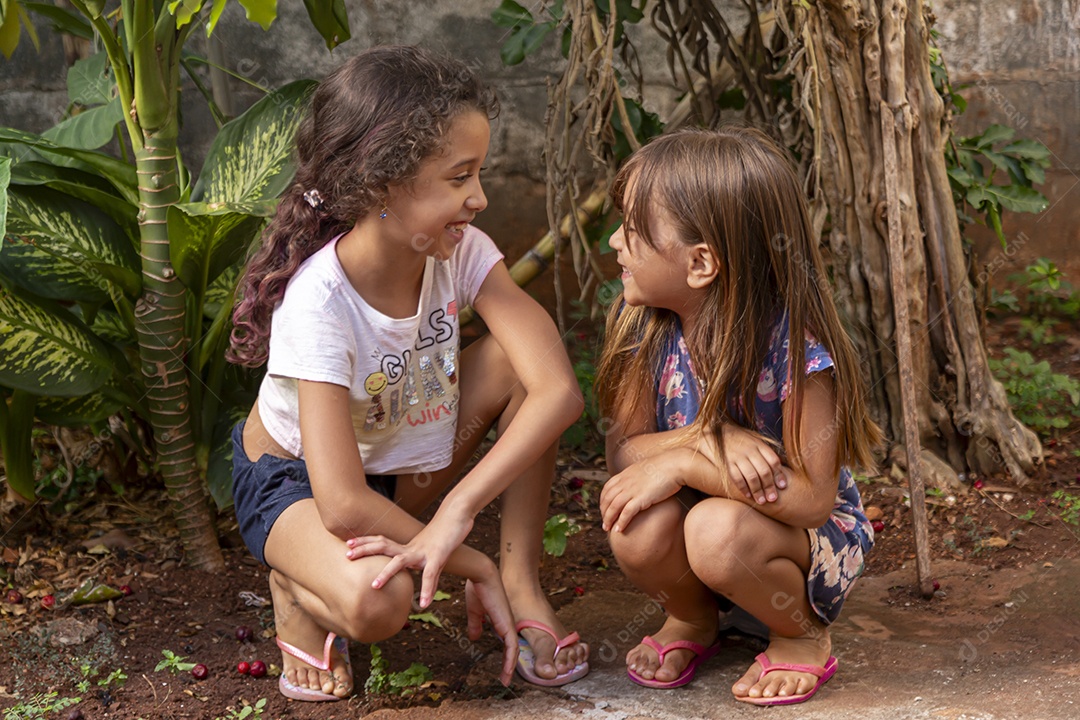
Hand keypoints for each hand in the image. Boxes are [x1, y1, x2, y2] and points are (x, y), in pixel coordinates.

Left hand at [346, 509, 472, 607]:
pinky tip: (424, 603)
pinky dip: (427, 589)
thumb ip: (424, 570)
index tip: (348, 544)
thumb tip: (420, 587)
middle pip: (383, 546)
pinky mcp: (438, 555)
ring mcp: (423, 551)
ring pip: (400, 561)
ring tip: (374, 586)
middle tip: (347, 555)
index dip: (365, 542)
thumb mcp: (431, 554)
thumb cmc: (445, 533)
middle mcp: (411, 547)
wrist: (458, 515)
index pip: (382, 542)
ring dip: (386, 572)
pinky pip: (431, 575)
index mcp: (407, 546)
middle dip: (365, 550)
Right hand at [465, 570, 517, 685]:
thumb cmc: (478, 589)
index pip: (507, 642)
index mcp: (500, 620)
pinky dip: (510, 659)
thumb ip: (475, 624)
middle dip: (509, 665)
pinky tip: (507, 670)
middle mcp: (507, 623)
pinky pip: (511, 646)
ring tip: (505, 680)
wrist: (482, 574)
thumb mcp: (475, 611)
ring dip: (510, 666)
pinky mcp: (507, 624)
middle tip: (505, 679)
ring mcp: (508, 624)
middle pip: (512, 649)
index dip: (505, 656)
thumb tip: (474, 637)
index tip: (501, 669)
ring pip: (513, 650)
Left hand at [599, 450, 683, 532]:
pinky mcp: (641, 498)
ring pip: (613, 507)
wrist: (675, 465)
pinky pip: (626, 512)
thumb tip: (640, 480)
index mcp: (626, 474)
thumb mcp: (646, 468)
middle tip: (604, 522)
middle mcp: (626, 482)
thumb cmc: (666, 467)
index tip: (604, 509)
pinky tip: (619, 530)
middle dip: (603, 512)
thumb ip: (638, 475)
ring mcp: (632, 490)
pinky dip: (621, 522)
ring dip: (608, 519)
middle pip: (607, 499)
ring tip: (608, 528)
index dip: (603, 500)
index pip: (607, 488)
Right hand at [716, 423, 784, 503]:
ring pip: (752, 477)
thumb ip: (764, 450)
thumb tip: (779, 464)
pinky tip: (747, 495)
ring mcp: (737, 456)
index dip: (779, 475)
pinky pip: (737, 478)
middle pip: (764, 471)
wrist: (713, 432)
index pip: (773, 461)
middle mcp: (749, 450)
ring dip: (758, 491)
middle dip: (770, 487)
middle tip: (773, 499)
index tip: (782, 487)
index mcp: (758, 444)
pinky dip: (743, 488)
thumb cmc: (736, 438)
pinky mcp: (726, 463)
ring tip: (761, 501)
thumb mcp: (752, 439)